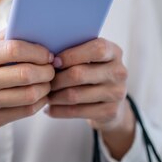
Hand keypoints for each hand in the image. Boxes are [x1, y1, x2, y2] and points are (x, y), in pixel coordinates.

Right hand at [0, 30, 55, 142]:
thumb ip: (7, 37)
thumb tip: (35, 26)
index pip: (14, 49)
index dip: (37, 51)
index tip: (48, 54)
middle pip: (25, 74)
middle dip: (46, 71)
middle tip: (52, 69)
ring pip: (29, 94)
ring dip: (46, 87)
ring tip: (47, 82)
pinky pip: (27, 110)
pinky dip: (40, 102)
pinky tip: (40, 96)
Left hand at [46, 38, 134, 157]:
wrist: (111, 101)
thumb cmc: (92, 71)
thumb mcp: (90, 58)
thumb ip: (74, 50)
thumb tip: (45, 54)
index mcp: (114, 52)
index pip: (95, 50)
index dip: (71, 55)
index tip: (53, 61)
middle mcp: (119, 72)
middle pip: (79, 74)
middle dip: (56, 78)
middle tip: (42, 81)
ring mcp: (117, 93)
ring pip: (74, 95)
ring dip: (54, 96)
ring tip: (43, 95)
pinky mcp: (111, 112)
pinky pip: (77, 112)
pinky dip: (58, 110)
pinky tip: (49, 109)